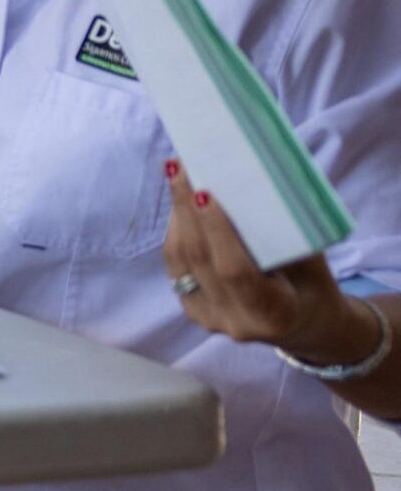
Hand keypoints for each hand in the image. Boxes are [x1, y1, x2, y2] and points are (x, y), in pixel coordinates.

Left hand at [163, 161, 360, 358]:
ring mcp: (209, 317)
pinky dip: (176, 229)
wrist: (305, 324)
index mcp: (274, 314)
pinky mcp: (193, 307)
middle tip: (182, 166)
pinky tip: (180, 201)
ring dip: (176, 213)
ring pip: (180, 259)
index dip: (217, 231)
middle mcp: (236, 321)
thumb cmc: (312, 284)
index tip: (205, 193)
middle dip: (186, 209)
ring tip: (176, 173)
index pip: (235, 271)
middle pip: (199, 259)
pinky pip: (176, 264)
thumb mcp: (311, 263)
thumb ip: (282, 234)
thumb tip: (250, 182)